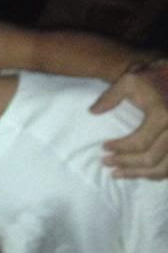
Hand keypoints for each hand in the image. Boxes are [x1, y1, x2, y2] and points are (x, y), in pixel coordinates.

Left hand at [92, 64, 167, 178]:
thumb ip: (111, 96)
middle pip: (151, 159)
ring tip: (118, 174)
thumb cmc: (154, 78)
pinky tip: (140, 173)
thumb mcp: (130, 81)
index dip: (119, 148)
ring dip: (140, 174)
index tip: (103, 148)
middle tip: (106, 163)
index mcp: (163, 117)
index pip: (139, 143)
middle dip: (126, 164)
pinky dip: (157, 174)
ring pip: (164, 169)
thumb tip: (93, 112)